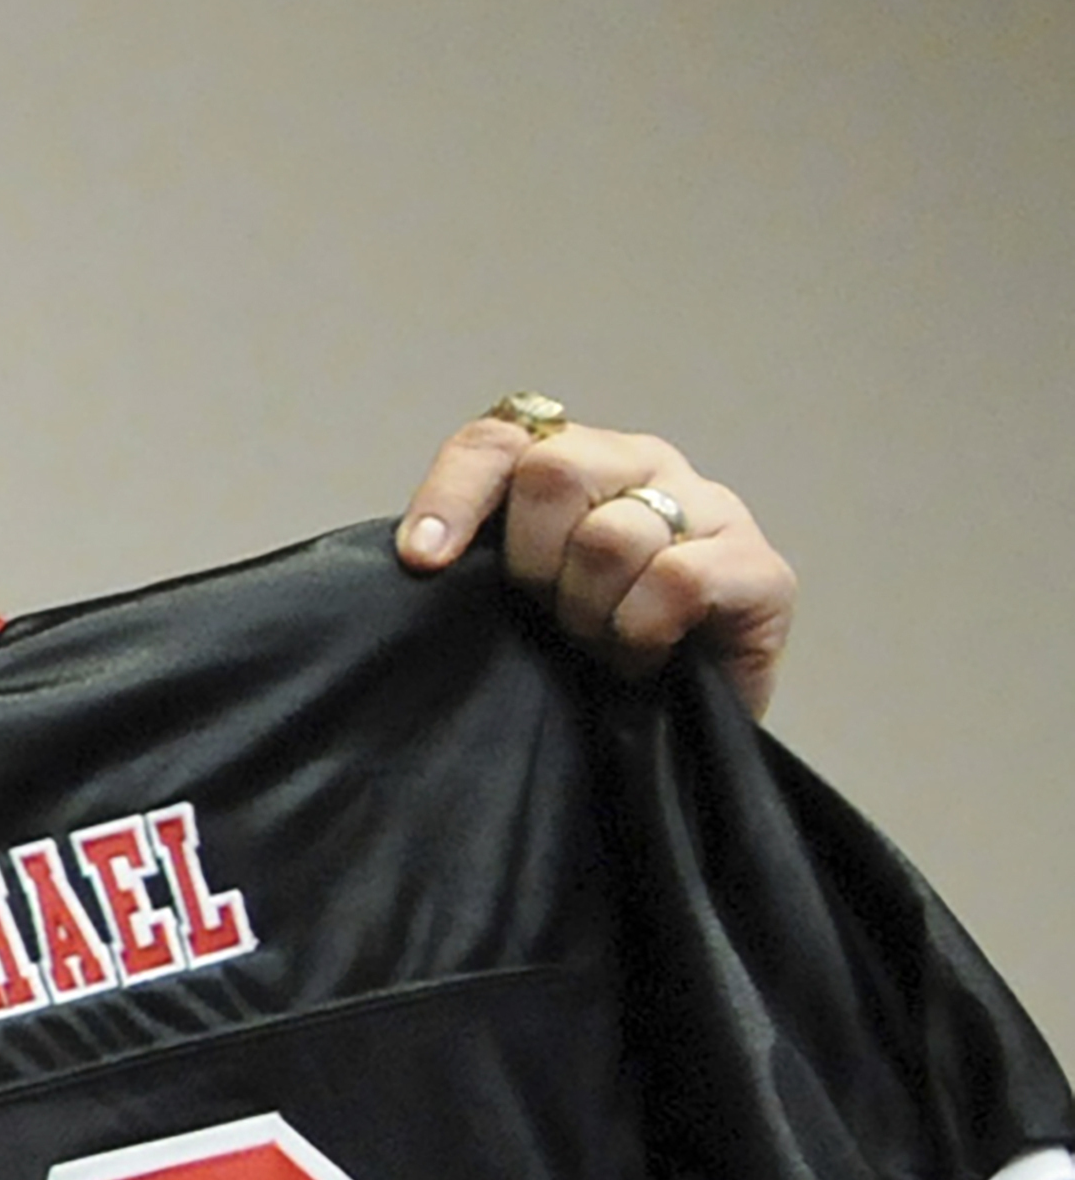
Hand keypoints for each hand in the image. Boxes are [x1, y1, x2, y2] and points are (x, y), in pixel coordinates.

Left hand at [393, 406, 797, 718]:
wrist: (671, 738)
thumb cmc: (582, 663)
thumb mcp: (511, 603)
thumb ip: (476, 558)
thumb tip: (418, 556)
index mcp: (576, 461)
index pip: (498, 440)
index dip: (453, 494)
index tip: (422, 560)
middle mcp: (644, 466)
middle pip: (553, 470)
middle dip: (531, 563)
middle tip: (548, 617)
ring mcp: (711, 508)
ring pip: (612, 534)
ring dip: (589, 611)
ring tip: (601, 646)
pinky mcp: (762, 570)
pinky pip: (679, 579)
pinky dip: (642, 631)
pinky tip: (644, 657)